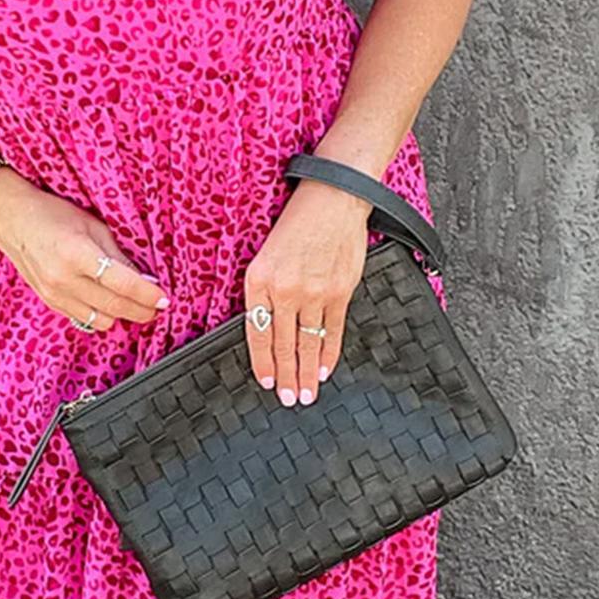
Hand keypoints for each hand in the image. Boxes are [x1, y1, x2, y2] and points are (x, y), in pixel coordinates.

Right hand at [0, 170, 169, 330]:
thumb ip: (119, 255)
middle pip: (115, 307)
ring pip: (102, 321)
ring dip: (123, 314)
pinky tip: (111, 303)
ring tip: (135, 302)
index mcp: (76, 254)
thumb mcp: (93, 226)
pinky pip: (84, 321)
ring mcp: (54, 294)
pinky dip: (103, 316)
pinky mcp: (50, 302)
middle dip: (142, 310)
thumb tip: (146, 279)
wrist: (12, 219)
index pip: (122, 284)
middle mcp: (63, 279)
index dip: (148, 294)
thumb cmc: (52, 214)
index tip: (164, 298)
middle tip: (157, 305)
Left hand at [242, 178, 370, 404]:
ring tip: (306, 393)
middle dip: (285, 376)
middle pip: (284, 344)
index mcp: (259, 279)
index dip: (262, 361)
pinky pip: (333, 329)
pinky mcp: (340, 291)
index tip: (265, 381)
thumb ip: (265, 289)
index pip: (258, 332)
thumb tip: (267, 325)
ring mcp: (314, 292)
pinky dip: (329, 352)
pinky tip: (325, 368)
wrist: (333, 199)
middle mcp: (284, 289)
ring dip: (307, 372)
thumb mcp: (265, 253)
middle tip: (287, 399)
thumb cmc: (297, 221)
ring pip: (308, 342)